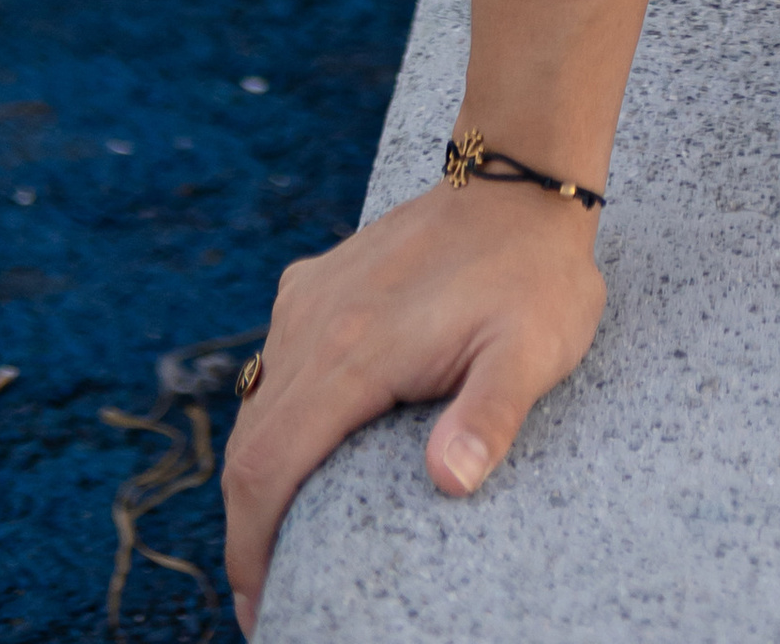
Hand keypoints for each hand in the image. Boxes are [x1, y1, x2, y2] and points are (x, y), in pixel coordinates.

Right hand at [222, 175, 605, 633]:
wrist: (522, 178)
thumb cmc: (532, 274)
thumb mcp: (532, 350)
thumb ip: (491, 416)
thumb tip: (450, 481)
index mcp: (352, 352)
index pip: (266, 468)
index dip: (251, 547)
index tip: (261, 606)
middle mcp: (312, 325)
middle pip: (248, 448)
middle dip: (248, 530)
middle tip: (271, 594)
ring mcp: (309, 300)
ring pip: (256, 407)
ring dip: (258, 476)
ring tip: (283, 537)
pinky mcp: (317, 285)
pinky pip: (275, 366)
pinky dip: (273, 421)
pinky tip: (303, 450)